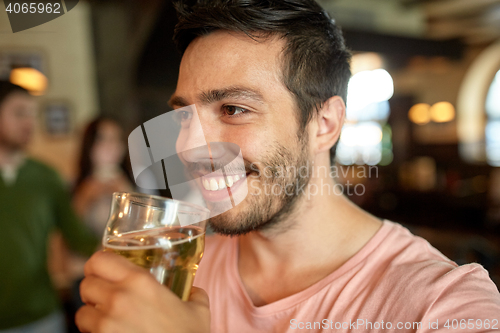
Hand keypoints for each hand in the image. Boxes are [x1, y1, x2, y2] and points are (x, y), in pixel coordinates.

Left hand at [76, 251, 210, 332]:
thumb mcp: (198, 310)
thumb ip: (194, 294)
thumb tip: (193, 291)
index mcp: (140, 282)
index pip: (100, 260)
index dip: (98, 264)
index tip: (102, 269)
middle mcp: (119, 298)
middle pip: (86, 284)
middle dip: (94, 289)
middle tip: (105, 295)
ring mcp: (106, 324)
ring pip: (81, 311)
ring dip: (91, 314)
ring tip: (106, 318)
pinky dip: (93, 332)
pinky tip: (110, 332)